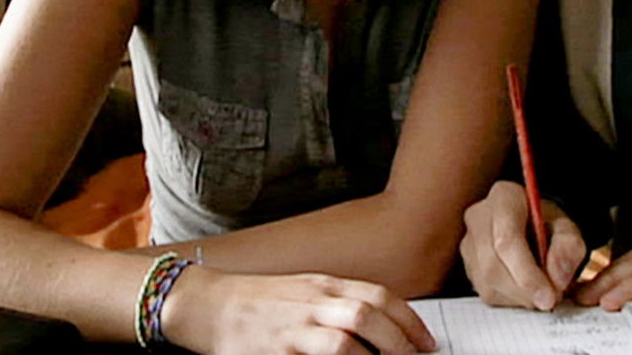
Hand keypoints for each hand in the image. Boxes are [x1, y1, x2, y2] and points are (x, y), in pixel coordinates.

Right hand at [161, 266, 436, 354]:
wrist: (205, 305)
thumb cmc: (258, 301)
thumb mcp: (304, 291)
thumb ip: (339, 302)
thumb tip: (382, 324)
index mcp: (324, 285)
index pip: (379, 296)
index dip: (409, 320)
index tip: (426, 342)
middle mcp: (312, 303)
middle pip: (368, 316)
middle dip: (400, 342)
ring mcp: (293, 329)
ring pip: (344, 343)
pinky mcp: (274, 353)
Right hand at [460, 180, 588, 310]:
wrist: (534, 225)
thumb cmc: (549, 224)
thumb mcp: (568, 228)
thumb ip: (569, 247)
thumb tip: (557, 278)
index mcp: (504, 197)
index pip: (507, 240)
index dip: (527, 273)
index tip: (549, 296)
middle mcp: (478, 216)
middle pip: (493, 265)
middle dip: (523, 290)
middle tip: (550, 301)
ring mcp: (468, 241)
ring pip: (487, 282)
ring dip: (518, 298)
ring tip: (542, 293)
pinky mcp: (468, 264)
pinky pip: (485, 292)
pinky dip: (510, 300)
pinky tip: (527, 291)